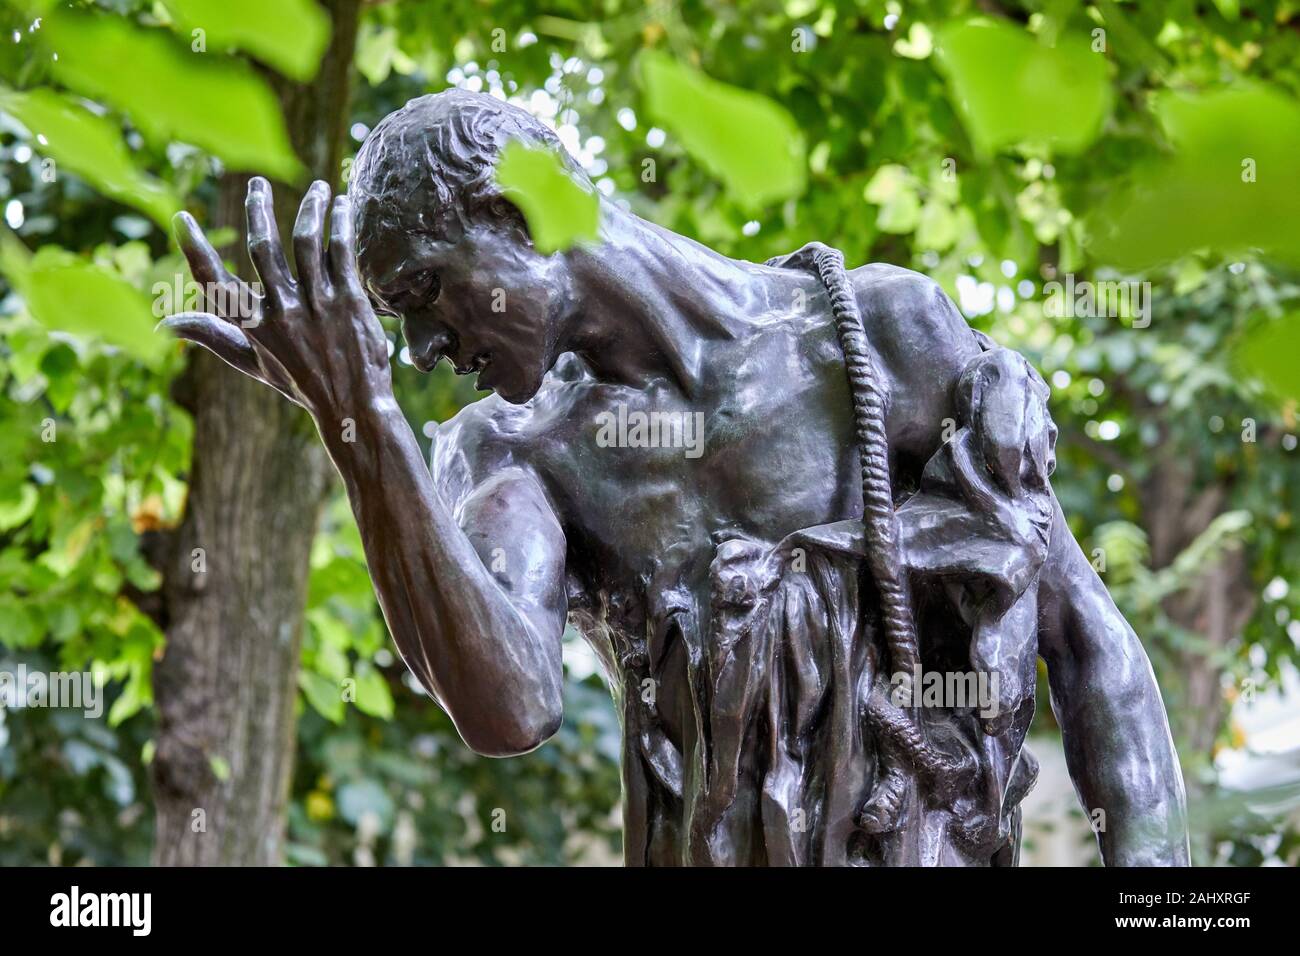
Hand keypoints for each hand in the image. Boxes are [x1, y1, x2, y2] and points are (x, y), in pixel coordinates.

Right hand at [161, 177, 391, 420]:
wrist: (353, 407)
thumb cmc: (301, 384)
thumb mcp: (253, 364)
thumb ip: (214, 336)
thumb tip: (166, 324)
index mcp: (254, 325)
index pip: (214, 282)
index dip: (195, 249)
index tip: (181, 218)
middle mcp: (282, 310)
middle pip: (263, 246)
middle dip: (258, 208)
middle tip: (257, 183)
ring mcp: (317, 303)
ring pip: (306, 240)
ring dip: (310, 207)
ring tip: (317, 187)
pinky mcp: (349, 300)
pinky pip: (341, 250)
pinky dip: (340, 223)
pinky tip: (341, 205)